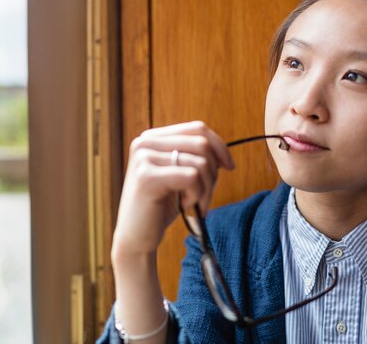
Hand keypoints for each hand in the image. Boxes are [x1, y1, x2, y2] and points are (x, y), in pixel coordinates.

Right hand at [112, 121, 234, 257]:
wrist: (136, 237)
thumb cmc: (160, 206)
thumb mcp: (179, 176)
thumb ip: (194, 158)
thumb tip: (223, 153)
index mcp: (153, 138)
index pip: (197, 128)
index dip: (219, 146)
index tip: (230, 166)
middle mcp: (145, 143)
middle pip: (202, 144)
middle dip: (213, 172)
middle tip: (206, 196)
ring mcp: (144, 158)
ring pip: (200, 162)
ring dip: (205, 189)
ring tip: (194, 204)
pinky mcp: (147, 177)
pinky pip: (192, 177)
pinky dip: (196, 195)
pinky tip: (185, 206)